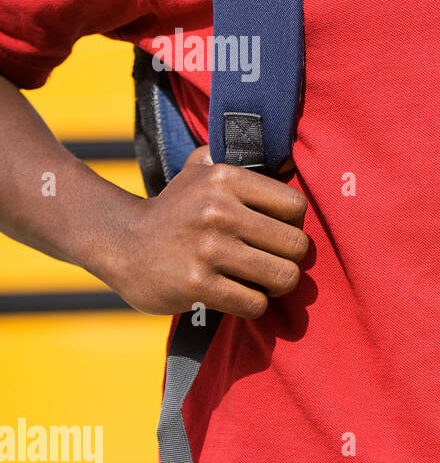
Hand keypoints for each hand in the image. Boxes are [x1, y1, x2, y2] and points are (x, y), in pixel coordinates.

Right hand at [102, 145, 309, 318]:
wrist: (119, 243)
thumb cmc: (175, 209)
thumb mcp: (199, 169)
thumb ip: (238, 157)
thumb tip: (286, 158)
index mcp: (225, 178)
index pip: (297, 206)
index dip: (294, 223)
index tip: (276, 232)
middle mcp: (218, 211)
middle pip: (297, 246)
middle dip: (290, 259)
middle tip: (272, 261)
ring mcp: (208, 250)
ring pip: (284, 277)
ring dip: (276, 285)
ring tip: (260, 280)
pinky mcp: (197, 286)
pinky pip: (256, 305)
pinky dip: (253, 305)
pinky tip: (237, 295)